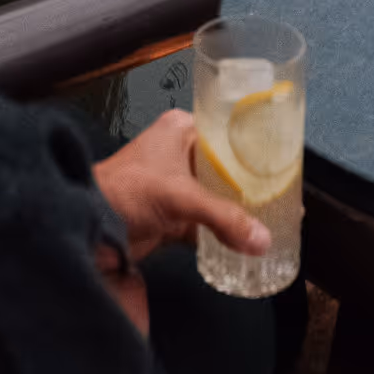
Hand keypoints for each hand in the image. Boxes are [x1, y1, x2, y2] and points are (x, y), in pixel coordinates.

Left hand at [93, 108, 272, 264]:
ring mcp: (177, 185)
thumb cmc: (126, 192)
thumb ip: (223, 219)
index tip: (283, 164)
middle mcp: (181, 152)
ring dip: (239, 212)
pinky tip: (246, 244)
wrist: (88, 226)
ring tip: (273, 223)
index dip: (255, 148)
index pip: (228, 132)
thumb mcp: (179, 198)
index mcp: (181, 130)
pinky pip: (206, 222)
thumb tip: (263, 240)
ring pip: (218, 197)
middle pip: (227, 168)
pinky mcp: (172, 215)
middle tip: (285, 200)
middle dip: (252, 187)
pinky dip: (223, 234)